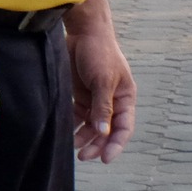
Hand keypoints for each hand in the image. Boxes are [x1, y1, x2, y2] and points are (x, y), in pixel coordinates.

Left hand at [65, 0, 134, 163]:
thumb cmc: (99, 53)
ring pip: (91, 126)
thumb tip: (103, 132)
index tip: (105, 159)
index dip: (116, 144)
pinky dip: (74, 125)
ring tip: (73, 146)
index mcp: (125, 98)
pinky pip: (78, 116)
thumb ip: (103, 107)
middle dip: (96, 144)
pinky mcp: (80, 95)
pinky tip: (66, 132)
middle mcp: (111, 101)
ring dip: (84, 137)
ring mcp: (95, 98)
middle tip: (83, 156)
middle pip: (106, 130)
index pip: (123, 127)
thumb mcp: (103, 80)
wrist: (83, 31)